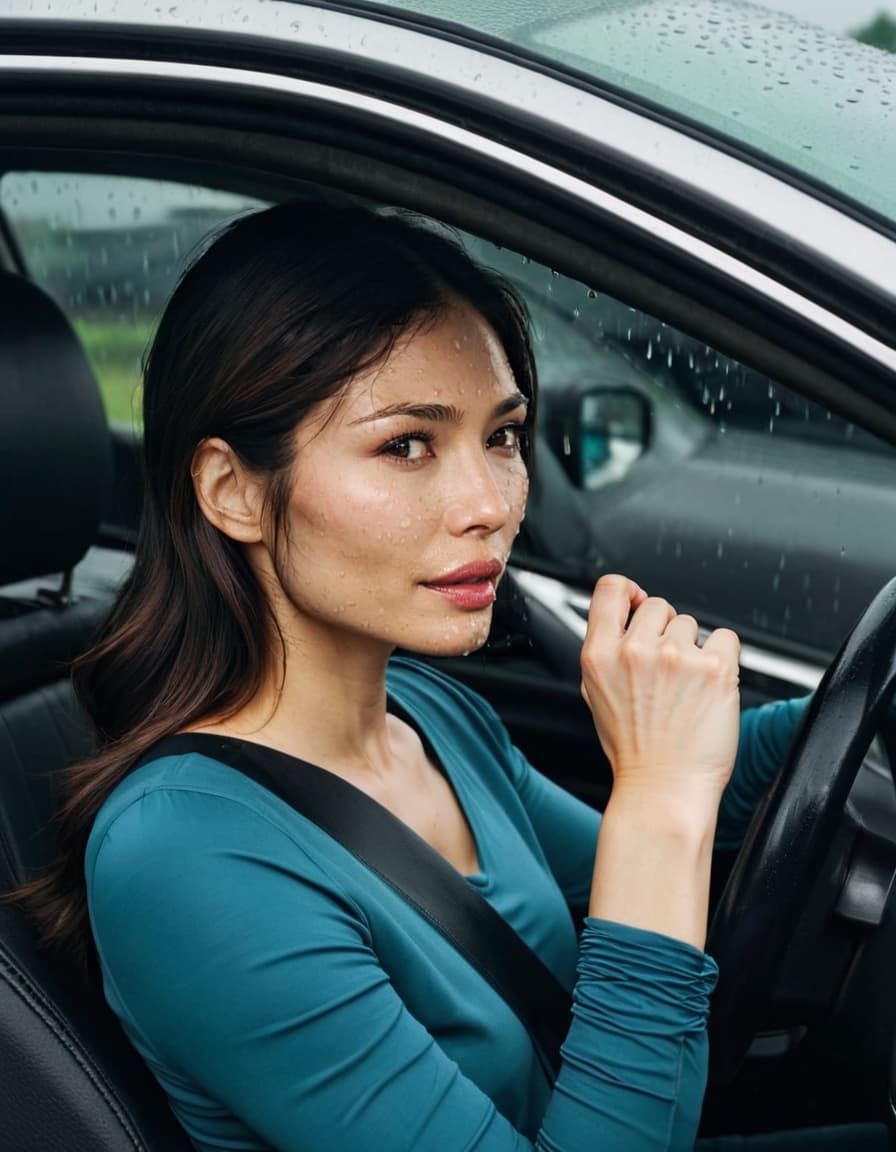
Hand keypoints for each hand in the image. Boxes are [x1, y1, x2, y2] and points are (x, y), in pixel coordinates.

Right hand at [580, 574, 740, 809]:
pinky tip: (708, 685)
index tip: (639, 601)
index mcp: (599, 656)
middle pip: (657, 605)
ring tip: (685, 687)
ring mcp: (676, 658)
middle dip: (665, 631)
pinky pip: (725, 637)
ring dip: (693, 648)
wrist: (664, 789)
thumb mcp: (596, 694)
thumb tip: (627, 611)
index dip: (629, 591)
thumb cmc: (634, 749)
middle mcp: (635, 652)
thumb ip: (607, 650)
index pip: (610, 589)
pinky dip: (722, 656)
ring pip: (691, 623)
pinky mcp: (714, 669)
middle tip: (666, 670)